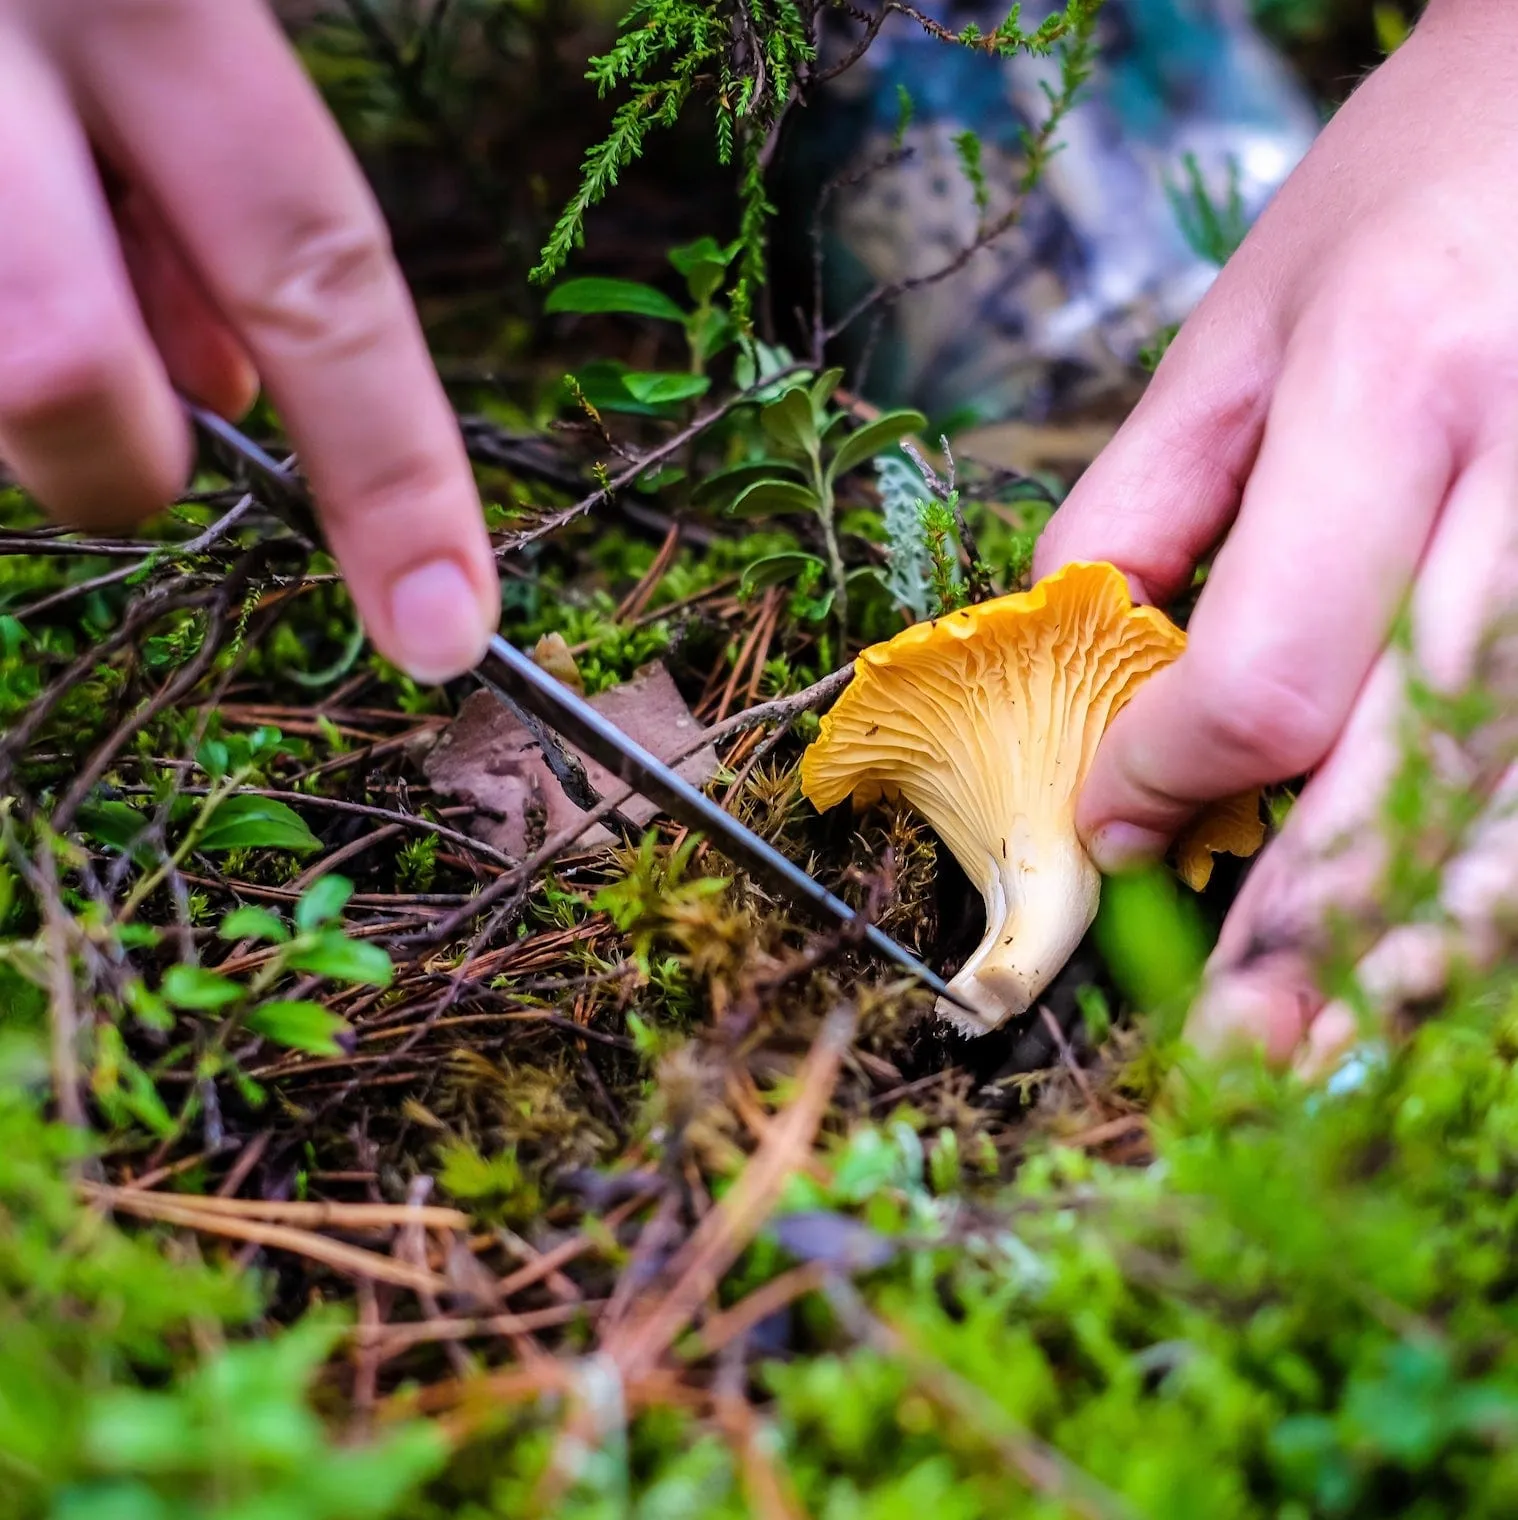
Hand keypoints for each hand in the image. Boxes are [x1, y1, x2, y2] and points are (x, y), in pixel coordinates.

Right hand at [0, 0, 498, 679]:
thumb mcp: (157, 2)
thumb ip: (211, 181)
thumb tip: (217, 385)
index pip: (315, 266)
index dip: (391, 472)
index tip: (443, 630)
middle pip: (63, 373)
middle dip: (114, 461)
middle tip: (134, 445)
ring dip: (17, 371)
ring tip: (42, 237)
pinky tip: (11, 228)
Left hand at [1032, 0, 1517, 1065]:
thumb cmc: (1407, 198)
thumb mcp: (1237, 333)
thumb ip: (1138, 511)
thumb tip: (1076, 674)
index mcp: (1399, 388)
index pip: (1271, 670)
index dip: (1170, 775)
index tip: (1113, 825)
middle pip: (1420, 766)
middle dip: (1311, 926)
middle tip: (1239, 1048)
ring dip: (1437, 937)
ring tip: (1348, 1041)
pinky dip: (1513, 855)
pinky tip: (1452, 931)